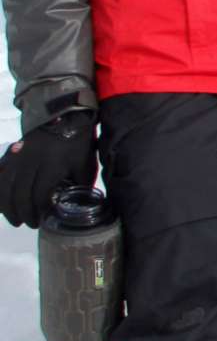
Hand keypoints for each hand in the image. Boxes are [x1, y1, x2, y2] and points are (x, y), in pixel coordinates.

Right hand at [1, 108, 95, 228]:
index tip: (42, 220)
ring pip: (6, 186)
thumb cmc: (77, 143)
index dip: (38, 210)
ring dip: (7, 205)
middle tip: (28, 223)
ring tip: (14, 218)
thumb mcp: (84, 164)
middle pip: (20, 194)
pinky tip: (3, 201)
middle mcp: (32, 163)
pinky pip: (0, 175)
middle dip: (22, 213)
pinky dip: (0, 190)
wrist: (64, 116)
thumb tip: (78, 203)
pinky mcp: (12, 153)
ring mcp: (19, 158)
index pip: (39, 194)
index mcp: (52, 167)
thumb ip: (80, 184)